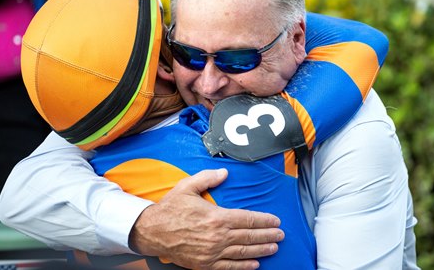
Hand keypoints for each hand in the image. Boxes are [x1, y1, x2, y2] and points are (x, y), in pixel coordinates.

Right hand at [130, 168, 283, 269]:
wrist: (153, 231)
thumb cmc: (171, 208)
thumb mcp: (187, 187)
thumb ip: (208, 178)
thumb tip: (225, 173)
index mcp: (216, 217)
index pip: (247, 219)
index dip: (264, 220)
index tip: (275, 220)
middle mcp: (217, 236)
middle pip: (249, 236)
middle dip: (267, 235)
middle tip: (280, 234)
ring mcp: (212, 252)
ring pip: (243, 252)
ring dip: (261, 249)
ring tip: (273, 247)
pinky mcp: (205, 264)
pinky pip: (229, 266)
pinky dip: (244, 266)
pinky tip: (255, 263)